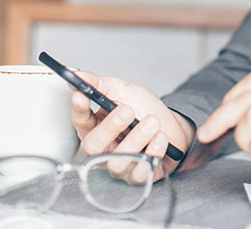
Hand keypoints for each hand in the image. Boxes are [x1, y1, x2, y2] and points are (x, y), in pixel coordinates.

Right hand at [70, 72, 194, 181]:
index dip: (78, 108)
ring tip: (153, 122)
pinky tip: (161, 138)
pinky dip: (152, 153)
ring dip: (137, 138)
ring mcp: (119, 165)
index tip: (81, 94)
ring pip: (117, 161)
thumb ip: (100, 84)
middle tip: (127, 110)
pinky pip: (139, 173)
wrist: (172, 125)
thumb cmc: (144, 109)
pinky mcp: (138, 176)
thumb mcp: (124, 90)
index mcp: (95, 126)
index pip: (80, 120)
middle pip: (93, 146)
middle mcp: (103, 149)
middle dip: (110, 127)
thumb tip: (78, 74)